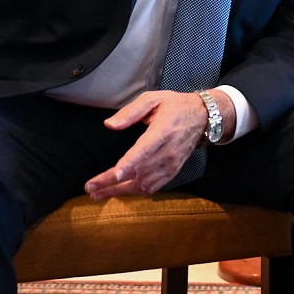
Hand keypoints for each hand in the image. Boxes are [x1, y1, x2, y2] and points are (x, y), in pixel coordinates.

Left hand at [84, 91, 207, 198]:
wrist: (202, 117)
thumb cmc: (174, 106)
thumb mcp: (153, 99)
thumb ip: (130, 111)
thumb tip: (110, 124)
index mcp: (163, 131)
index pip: (144, 150)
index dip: (129, 163)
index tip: (114, 174)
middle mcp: (168, 151)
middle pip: (138, 171)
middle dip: (112, 182)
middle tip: (90, 188)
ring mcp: (171, 164)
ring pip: (143, 184)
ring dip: (119, 191)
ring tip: (98, 194)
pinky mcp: (172, 172)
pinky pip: (152, 187)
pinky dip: (134, 192)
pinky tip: (118, 192)